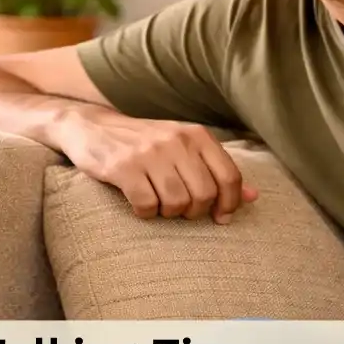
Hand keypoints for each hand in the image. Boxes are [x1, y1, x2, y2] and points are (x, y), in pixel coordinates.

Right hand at [54, 109, 257, 222]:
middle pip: (205, 195)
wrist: (90, 126)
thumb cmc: (143, 143)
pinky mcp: (123, 167)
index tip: (219, 217)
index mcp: (196, 134)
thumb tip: (253, 197)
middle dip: (195, 211)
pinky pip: (146, 205)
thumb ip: (216, 170)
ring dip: (169, 212)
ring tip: (159, 204)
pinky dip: (145, 212)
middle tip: (180, 208)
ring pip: (177, 203)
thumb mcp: (182, 148)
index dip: (229, 204)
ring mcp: (149, 153)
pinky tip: (139, 203)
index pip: (229, 177)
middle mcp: (176, 140)